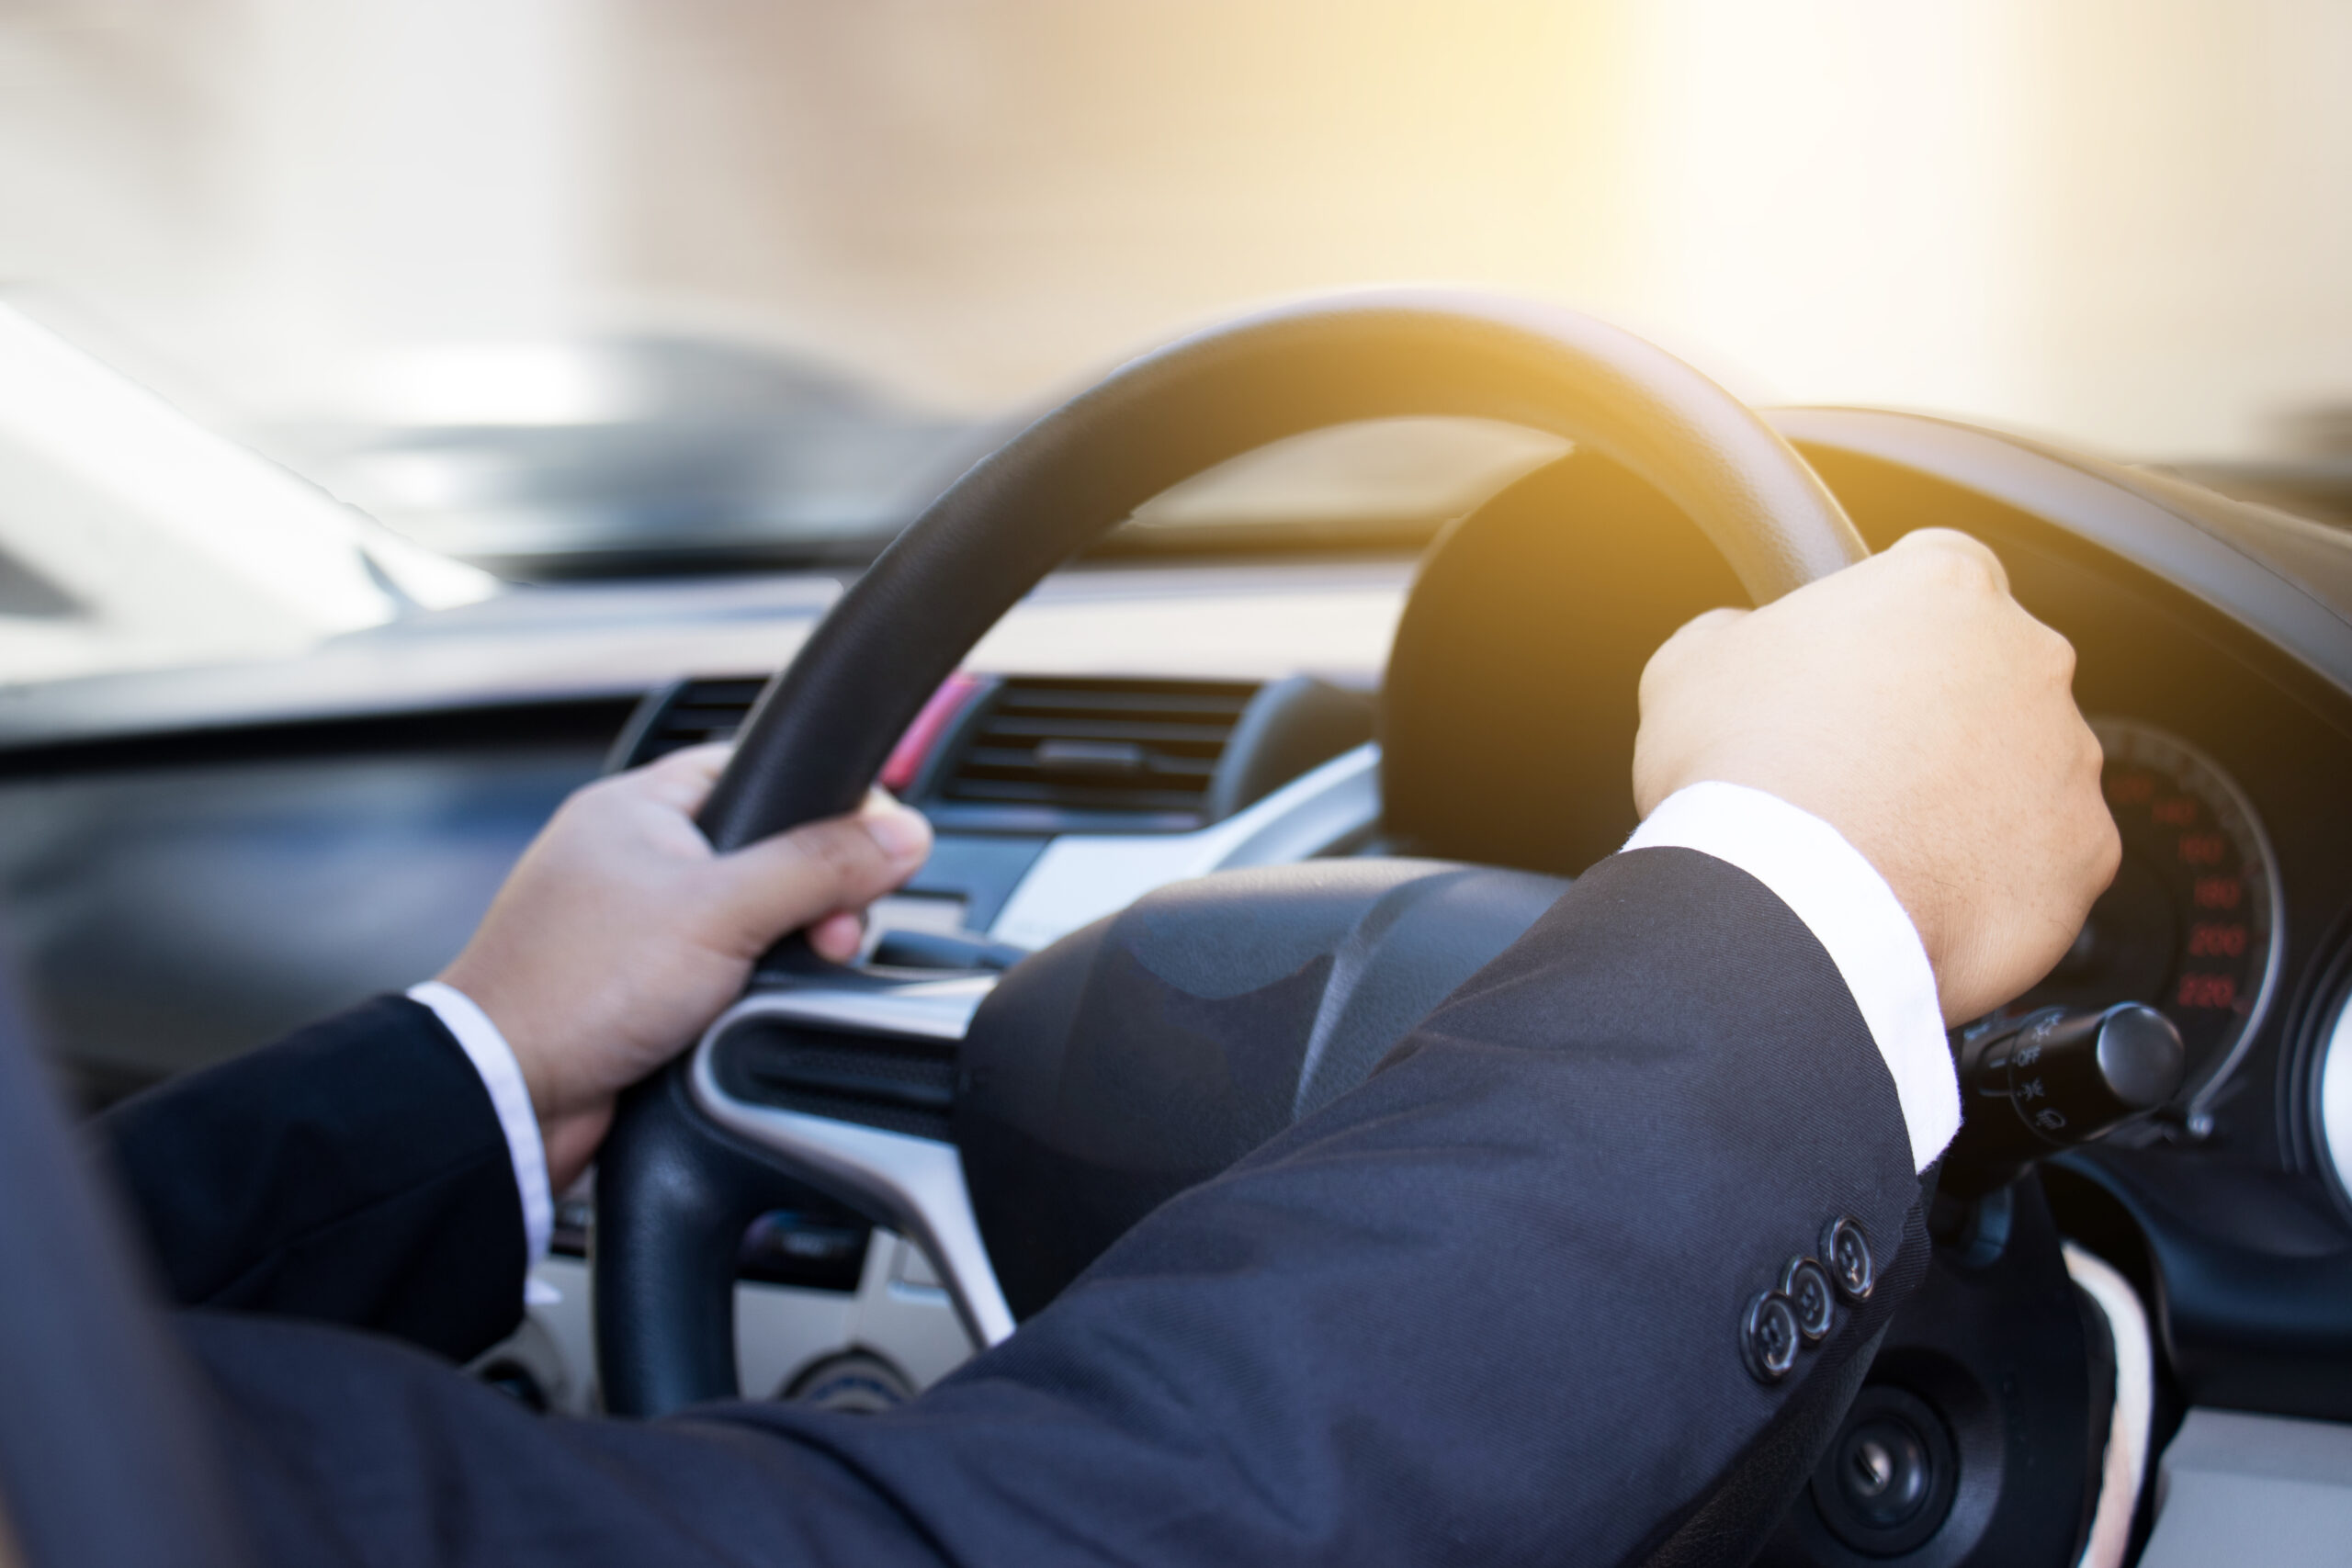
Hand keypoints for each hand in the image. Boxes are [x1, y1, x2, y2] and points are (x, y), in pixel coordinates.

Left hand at [436, 744, 931, 1188]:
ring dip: (782, 949)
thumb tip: (901, 833)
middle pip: (773, 849)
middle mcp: (636, 856)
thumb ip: (819, 865)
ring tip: (780, 978)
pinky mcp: (644, 985)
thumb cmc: (572, 990)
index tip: (873, 847)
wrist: (506, 1099)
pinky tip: (746, 1009)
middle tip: (825, 933)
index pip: (763, 769)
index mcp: (639, 806)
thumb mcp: (721, 912)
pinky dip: (748, 990)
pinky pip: (728, 970)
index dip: (828, 803)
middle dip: (814, 895)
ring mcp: (639, 924)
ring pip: (756, 916)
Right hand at [1633, 528, 2118, 1024]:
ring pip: (2023, 770)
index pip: (1938, 573)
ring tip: (1883, 845)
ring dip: (1970, 797)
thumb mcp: (1689, 667)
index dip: (1889, 626)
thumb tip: (1742, 643)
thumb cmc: (1739, 776)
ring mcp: (2067, 758)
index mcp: (1943, 587)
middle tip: (1858, 769)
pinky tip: (1924, 895)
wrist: (1786, 907)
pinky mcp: (2084, 853)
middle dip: (1938, 715)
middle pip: (1991, 673)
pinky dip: (1997, 877)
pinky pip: (2044, 860)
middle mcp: (2029, 659)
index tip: (1853, 671)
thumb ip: (1737, 632)